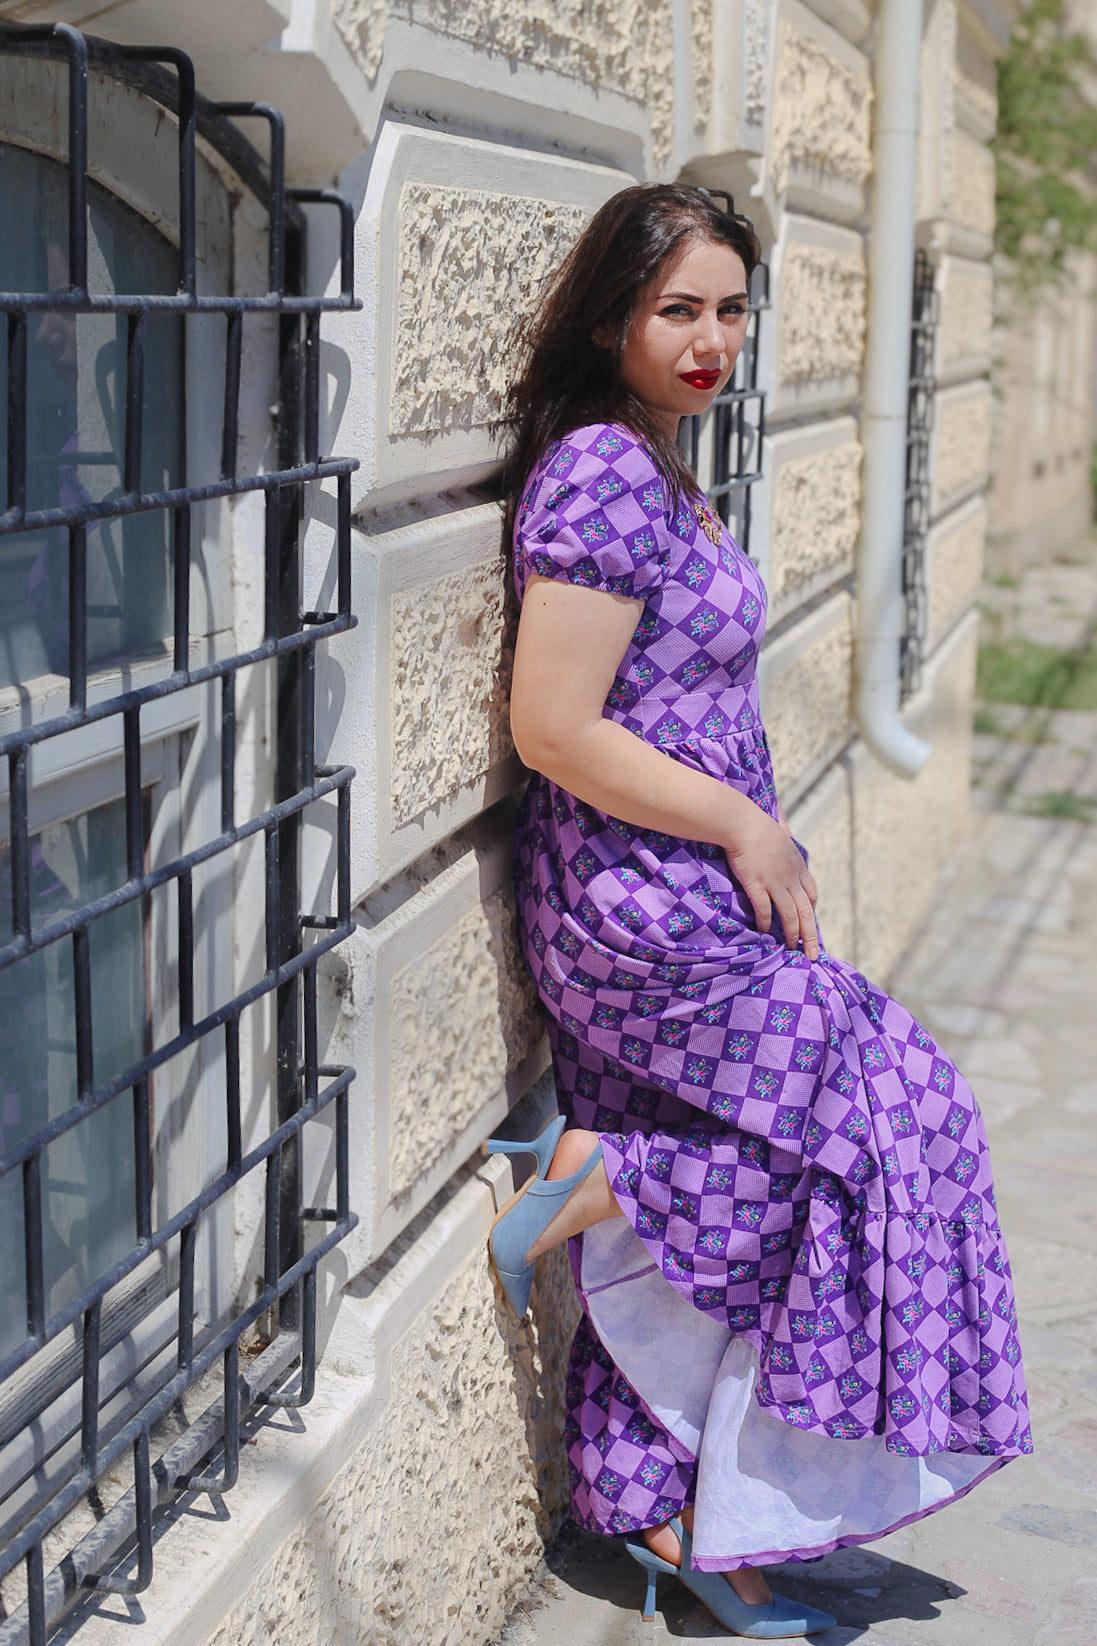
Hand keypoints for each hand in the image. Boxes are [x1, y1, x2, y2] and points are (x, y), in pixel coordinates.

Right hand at [724, 806, 819, 960]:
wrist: (742, 823)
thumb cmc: (757, 824)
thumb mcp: (780, 831)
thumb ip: (784, 835)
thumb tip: (784, 828)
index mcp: (797, 865)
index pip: (812, 893)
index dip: (812, 909)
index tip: (809, 919)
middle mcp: (790, 877)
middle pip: (807, 911)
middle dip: (811, 935)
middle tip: (812, 953)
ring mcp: (775, 882)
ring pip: (790, 915)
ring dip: (792, 934)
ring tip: (792, 948)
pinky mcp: (757, 885)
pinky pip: (764, 910)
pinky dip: (765, 923)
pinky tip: (764, 932)